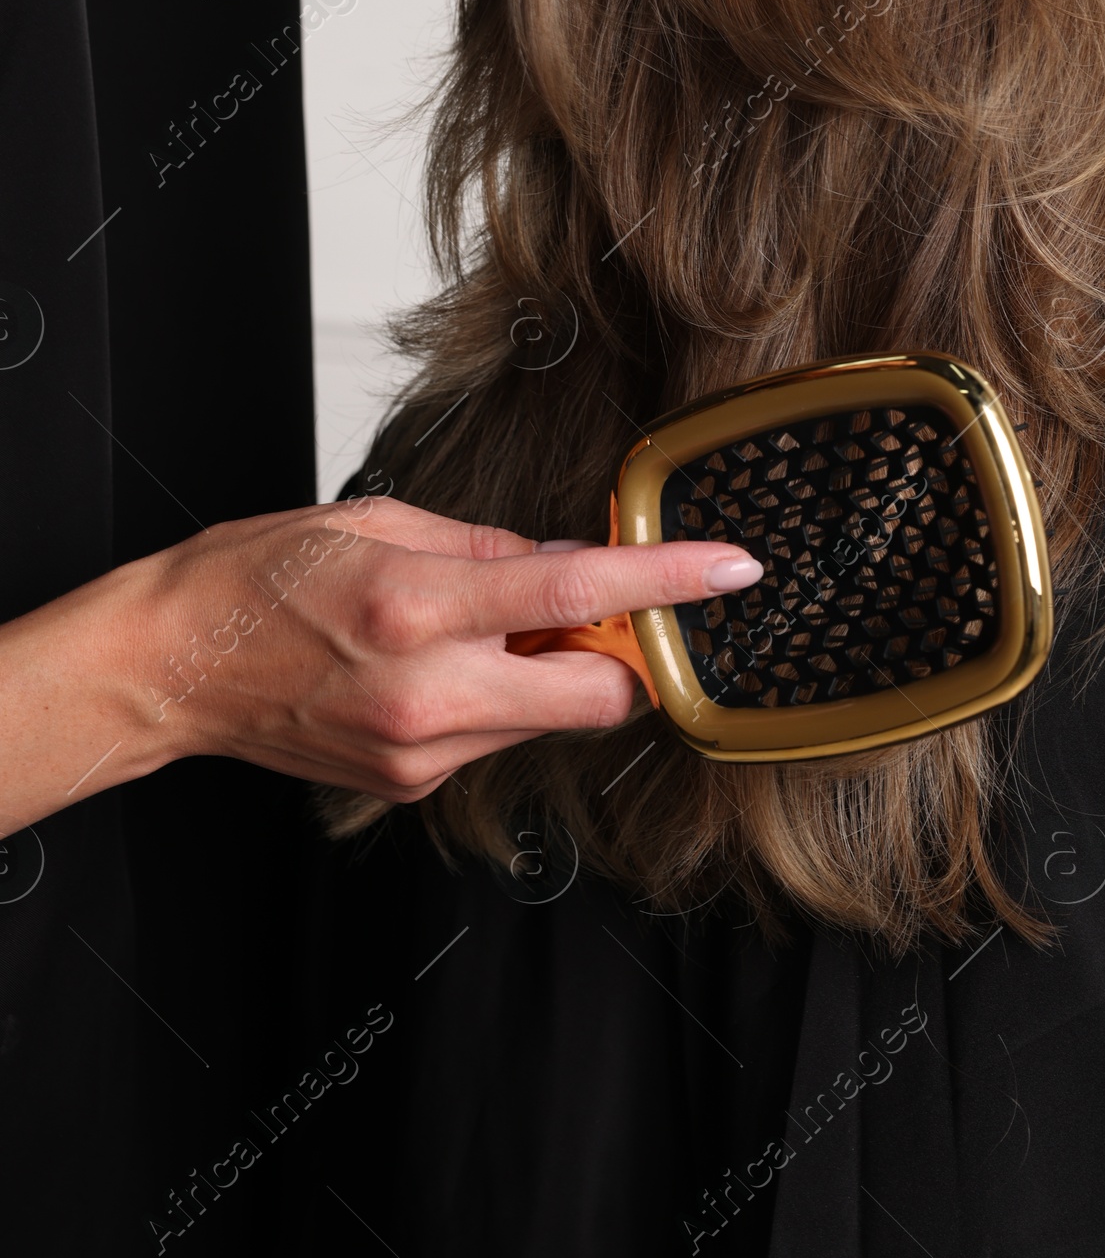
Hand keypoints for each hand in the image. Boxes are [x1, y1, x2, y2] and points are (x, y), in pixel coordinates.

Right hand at [0, 495, 761, 831]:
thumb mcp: (377, 522)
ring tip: (483, 626)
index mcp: (421, 606)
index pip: (578, 591)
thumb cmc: (256, 577)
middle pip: (598, 693)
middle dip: (624, 651)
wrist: (170, 668)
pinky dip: (499, 696)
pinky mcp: (410, 785)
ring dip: (552, 671)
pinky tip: (442, 664)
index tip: (733, 570)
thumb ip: (485, 546)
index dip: (668, 580)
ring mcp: (422, 753)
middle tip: (603, 603)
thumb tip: (564, 558)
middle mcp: (431, 692)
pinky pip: (495, 738)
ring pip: (549, 719)